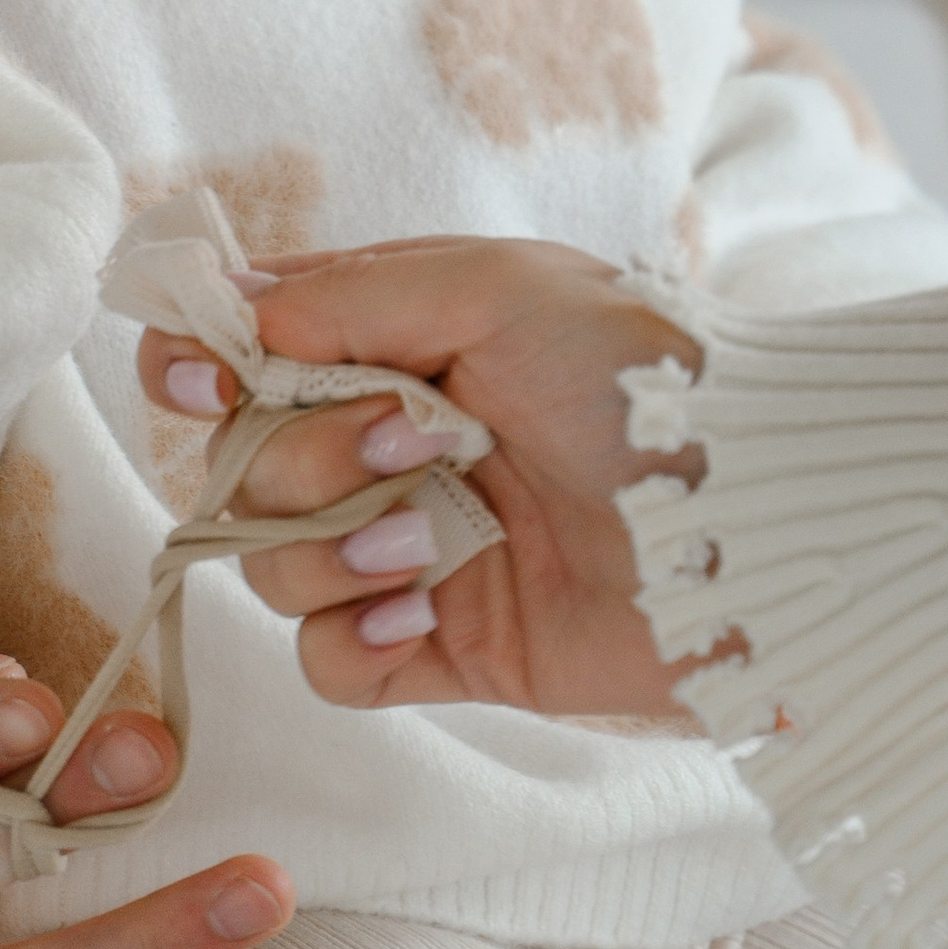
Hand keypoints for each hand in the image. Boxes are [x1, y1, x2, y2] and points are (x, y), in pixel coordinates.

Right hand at [140, 239, 740, 721]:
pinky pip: (329, 663)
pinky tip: (420, 612)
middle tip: (406, 442)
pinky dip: (352, 641)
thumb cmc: (641, 373)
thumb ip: (351, 294)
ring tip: (428, 539)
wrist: (753, 514)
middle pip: (241, 463)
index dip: (195, 362)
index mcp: (396, 341)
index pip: (239, 345)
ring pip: (271, 564)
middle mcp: (388, 442)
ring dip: (323, 549)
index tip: (207, 378)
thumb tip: (227, 310)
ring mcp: (411, 547)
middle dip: (297, 457)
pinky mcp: (443, 648)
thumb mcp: (498, 285)